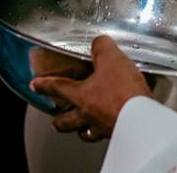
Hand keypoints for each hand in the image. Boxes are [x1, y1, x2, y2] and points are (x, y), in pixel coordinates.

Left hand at [31, 36, 150, 140]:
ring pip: (83, 131)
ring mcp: (100, 126)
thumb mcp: (111, 59)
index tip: (35, 85)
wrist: (141, 118)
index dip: (44, 84)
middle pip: (65, 120)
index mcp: (80, 95)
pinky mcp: (116, 132)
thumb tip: (99, 42)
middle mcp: (87, 114)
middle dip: (59, 118)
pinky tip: (108, 124)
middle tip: (57, 115)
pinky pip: (103, 134)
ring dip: (80, 128)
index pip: (57, 88)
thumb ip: (101, 47)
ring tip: (81, 125)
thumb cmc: (123, 92)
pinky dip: (102, 130)